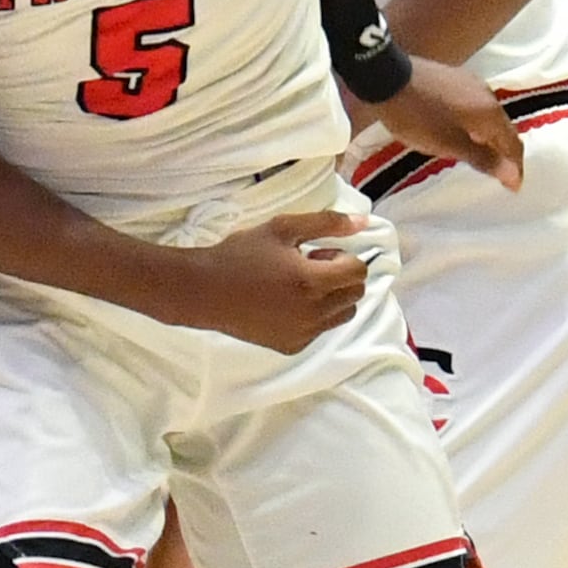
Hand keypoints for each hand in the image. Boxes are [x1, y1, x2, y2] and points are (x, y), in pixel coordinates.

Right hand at [173, 209, 376, 353]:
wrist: (204, 290)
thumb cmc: (240, 255)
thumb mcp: (281, 228)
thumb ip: (326, 223)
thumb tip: (364, 222)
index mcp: (312, 281)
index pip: (358, 270)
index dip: (341, 257)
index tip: (316, 254)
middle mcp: (313, 312)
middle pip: (355, 293)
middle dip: (340, 276)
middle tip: (307, 267)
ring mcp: (303, 333)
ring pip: (343, 314)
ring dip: (332, 297)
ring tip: (300, 287)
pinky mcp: (292, 345)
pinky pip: (320, 329)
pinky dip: (313, 316)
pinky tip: (285, 304)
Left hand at [353, 57, 523, 189]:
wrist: (385, 77)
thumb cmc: (417, 117)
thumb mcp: (448, 144)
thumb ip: (481, 158)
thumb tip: (512, 173)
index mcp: (490, 112)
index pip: (512, 143)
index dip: (515, 166)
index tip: (514, 186)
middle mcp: (488, 95)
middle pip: (504, 128)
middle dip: (505, 152)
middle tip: (503, 173)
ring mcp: (471, 83)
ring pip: (489, 116)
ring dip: (490, 137)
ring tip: (486, 155)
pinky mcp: (455, 78)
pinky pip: (475, 106)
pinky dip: (476, 124)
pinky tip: (466, 131)